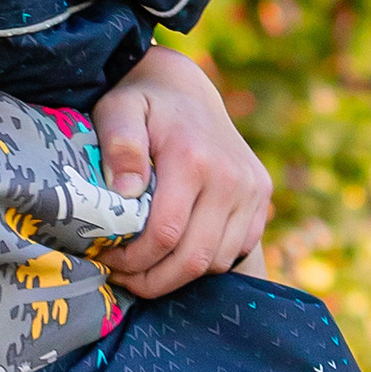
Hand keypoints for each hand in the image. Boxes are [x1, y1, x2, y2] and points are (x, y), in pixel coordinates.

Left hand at [93, 39, 270, 294]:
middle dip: (154, 281)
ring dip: (179, 276)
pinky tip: (177, 251)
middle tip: (125, 277)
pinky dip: (206, 261)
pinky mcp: (261, 196)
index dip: (134, 260)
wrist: (187, 91)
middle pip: (194, 258)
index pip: (165, 234)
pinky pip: (237, 250)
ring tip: (147, 267)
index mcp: (193, 159)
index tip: (109, 260)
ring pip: (217, 262)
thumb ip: (120, 145)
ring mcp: (251, 188)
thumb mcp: (118, 111)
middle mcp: (230, 177)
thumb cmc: (144, 104)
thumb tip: (125, 191)